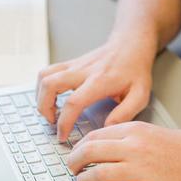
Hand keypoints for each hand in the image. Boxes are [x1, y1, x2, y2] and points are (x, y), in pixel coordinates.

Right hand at [36, 36, 155, 140]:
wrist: (131, 44)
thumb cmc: (135, 70)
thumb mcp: (140, 95)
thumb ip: (125, 113)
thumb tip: (107, 128)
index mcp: (99, 81)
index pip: (73, 102)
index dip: (64, 122)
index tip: (63, 136)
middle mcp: (82, 71)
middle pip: (50, 84)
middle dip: (44, 108)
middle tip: (52, 123)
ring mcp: (74, 65)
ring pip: (44, 76)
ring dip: (40, 96)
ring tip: (49, 112)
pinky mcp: (70, 64)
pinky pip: (47, 72)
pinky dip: (43, 87)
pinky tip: (51, 99)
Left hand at [67, 121, 180, 180]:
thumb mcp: (151, 132)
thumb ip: (126, 138)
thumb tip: (100, 147)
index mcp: (134, 131)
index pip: (94, 137)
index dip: (78, 148)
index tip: (75, 155)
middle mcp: (135, 148)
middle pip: (91, 153)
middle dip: (74, 163)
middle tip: (72, 170)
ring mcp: (143, 171)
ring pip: (100, 175)